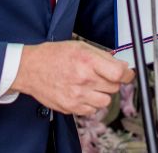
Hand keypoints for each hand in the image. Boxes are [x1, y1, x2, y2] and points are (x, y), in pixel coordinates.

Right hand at [11, 41, 133, 115]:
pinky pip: (92, 110)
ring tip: (89, 85)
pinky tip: (81, 92)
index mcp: (87, 61)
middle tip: (99, 75)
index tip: (127, 74)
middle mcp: (83, 79)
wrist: (30, 69)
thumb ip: (103, 56)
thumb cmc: (53, 55)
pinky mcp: (71, 107)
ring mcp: (77, 96)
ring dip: (101, 94)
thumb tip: (122, 65)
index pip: (119, 74)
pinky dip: (90, 103)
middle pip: (114, 87)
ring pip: (105, 101)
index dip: (127, 74)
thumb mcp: (79, 46)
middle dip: (110, 81)